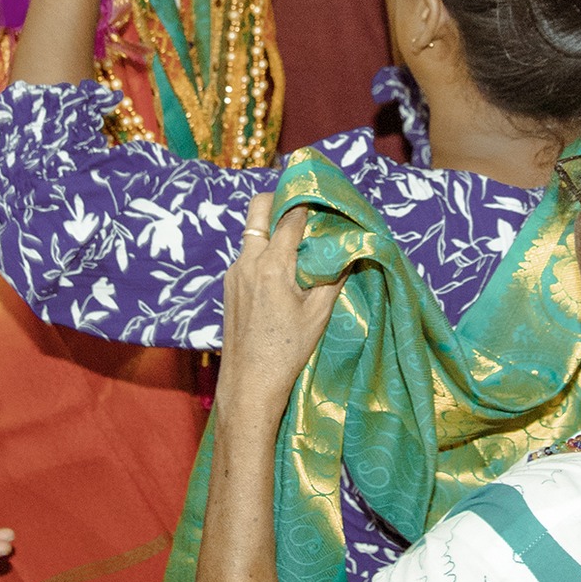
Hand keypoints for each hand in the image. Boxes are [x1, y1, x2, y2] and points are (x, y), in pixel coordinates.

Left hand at [216, 194, 344, 416]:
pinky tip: (283, 272)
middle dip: (280, 200)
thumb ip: (334, 275)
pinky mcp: (229, 285)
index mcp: (272, 265)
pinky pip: (247, 254)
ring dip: (273, 228)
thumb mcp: (319, 313)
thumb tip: (351, 250)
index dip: (309, 204)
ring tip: (298, 246)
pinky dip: (264, 251)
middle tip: (303, 209)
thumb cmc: (288, 350)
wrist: (250, 382)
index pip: (291, 217)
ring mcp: (234, 272)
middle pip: (258, 208)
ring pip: (253, 232)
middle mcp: (248, 261)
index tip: (325, 202)